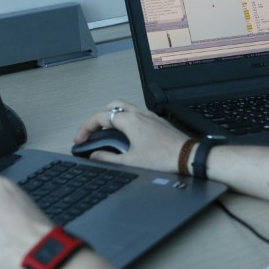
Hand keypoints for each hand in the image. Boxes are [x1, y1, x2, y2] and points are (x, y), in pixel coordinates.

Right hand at [74, 100, 190, 172]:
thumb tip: (94, 156)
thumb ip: (108, 159)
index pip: (100, 117)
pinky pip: (136, 114)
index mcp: (130, 120)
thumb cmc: (164, 158)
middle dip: (98, 117)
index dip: (86, 128)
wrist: (188, 156)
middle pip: (112, 106)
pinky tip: (126, 134)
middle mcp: (139, 114)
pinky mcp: (157, 122)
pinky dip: (125, 120)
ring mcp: (149, 116)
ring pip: (125, 108)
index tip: (81, 139)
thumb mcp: (131, 162)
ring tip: (106, 132)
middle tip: (91, 131)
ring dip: (112, 116)